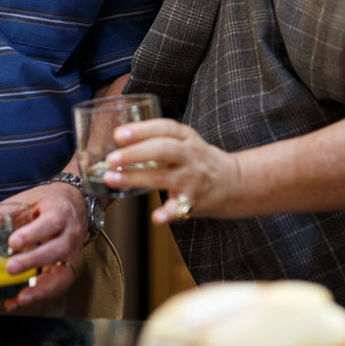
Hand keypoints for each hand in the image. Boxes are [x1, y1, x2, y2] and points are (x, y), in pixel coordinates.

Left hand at [0, 182, 85, 310]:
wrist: (74, 204)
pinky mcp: (68, 267)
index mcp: (58, 211)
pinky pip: (58, 285)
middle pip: (58, 249)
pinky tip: (20, 301)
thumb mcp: (23, 202)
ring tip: (21, 298)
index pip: (51, 222)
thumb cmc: (45, 203)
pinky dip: (39, 295)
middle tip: (10, 268)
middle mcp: (70, 233)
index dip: (33, 233)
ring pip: (64, 273)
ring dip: (42, 288)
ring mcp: (72, 253)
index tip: (13, 242)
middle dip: (34, 261)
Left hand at [104, 118, 241, 223]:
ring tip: (112, 179)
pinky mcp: (193, 201)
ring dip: (135, 178)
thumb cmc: (198, 159)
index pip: (164, 128)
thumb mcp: (185, 141)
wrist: (233, 182)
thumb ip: (159, 138)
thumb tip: (119, 140)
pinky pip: (179, 208)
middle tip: (110, 159)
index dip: (141, 130)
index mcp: (186, 137)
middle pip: (162, 150)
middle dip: (134, 153)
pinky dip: (167, 213)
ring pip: (163, 177)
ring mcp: (191, 179)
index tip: (119, 135)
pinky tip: (155, 217)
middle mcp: (189, 156)